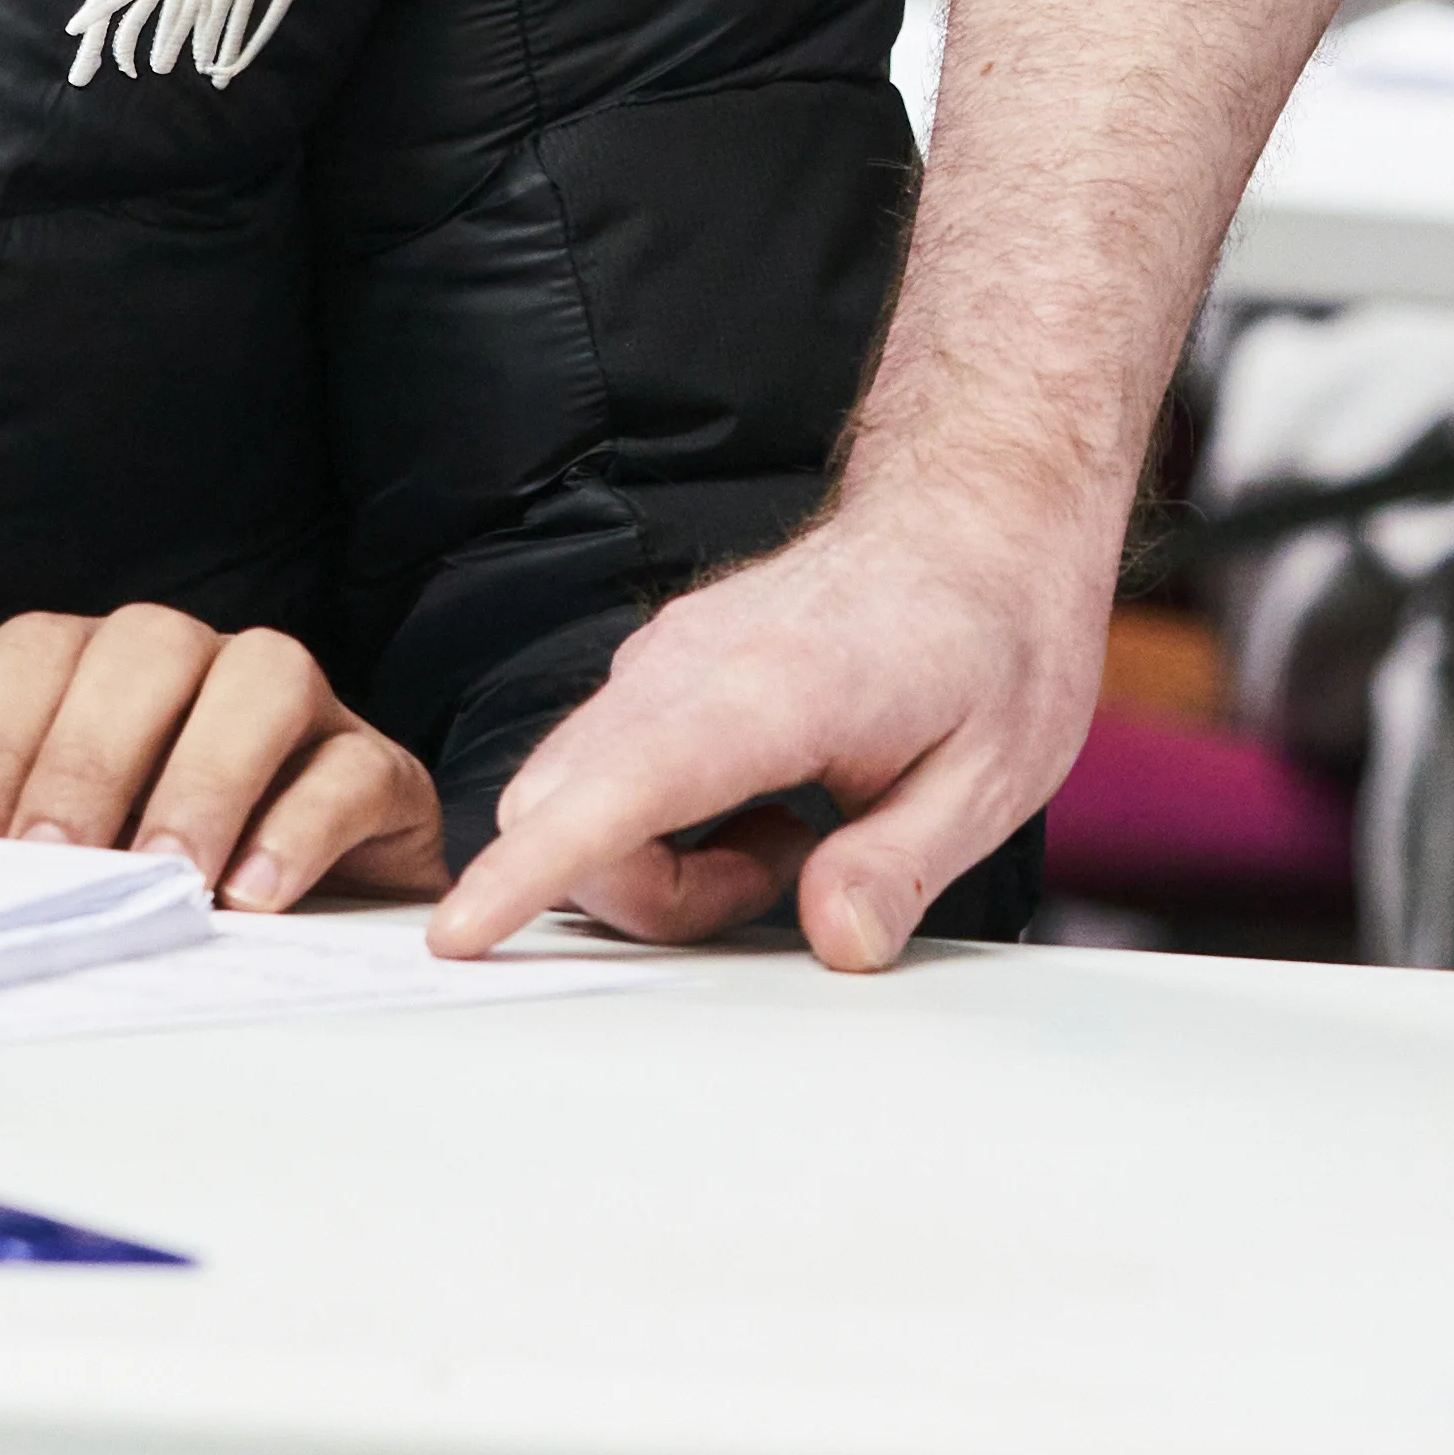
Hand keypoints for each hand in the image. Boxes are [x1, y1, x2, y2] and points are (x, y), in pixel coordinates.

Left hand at [0, 608, 439, 913]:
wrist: (267, 959)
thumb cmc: (108, 892)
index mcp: (92, 670)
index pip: (35, 654)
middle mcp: (194, 665)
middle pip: (146, 647)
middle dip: (90, 759)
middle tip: (63, 867)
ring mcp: (296, 708)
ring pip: (265, 673)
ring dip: (207, 776)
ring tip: (171, 879)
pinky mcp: (376, 774)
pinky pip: (352, 767)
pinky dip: (304, 825)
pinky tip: (254, 895)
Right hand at [427, 470, 1106, 965]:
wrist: (975, 512)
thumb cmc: (992, 634)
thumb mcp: (992, 775)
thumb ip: (900, 866)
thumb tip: (834, 942)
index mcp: (769, 692)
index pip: (618, 791)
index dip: (530, 870)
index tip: (461, 931)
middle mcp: (688, 666)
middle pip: (557, 806)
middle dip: (635, 896)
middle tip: (784, 877)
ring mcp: (662, 661)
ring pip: (567, 792)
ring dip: (651, 864)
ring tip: (790, 840)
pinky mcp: (658, 671)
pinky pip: (599, 770)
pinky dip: (650, 824)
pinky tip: (764, 808)